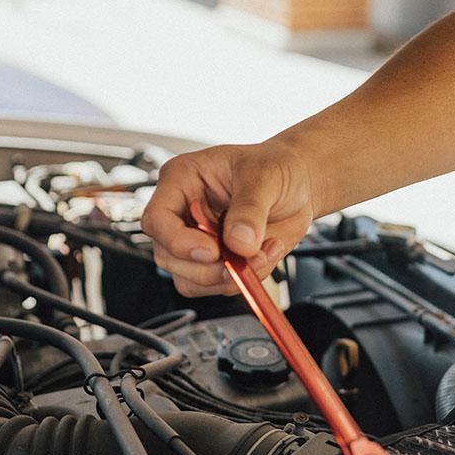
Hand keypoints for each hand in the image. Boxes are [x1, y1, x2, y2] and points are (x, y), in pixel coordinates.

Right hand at [141, 141, 315, 296]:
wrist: (297, 185)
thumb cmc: (274, 167)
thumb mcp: (265, 177)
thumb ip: (250, 211)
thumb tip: (238, 243)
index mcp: (182, 181)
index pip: (158, 219)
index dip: (178, 241)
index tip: (213, 251)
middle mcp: (183, 213)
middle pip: (169, 257)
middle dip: (208, 269)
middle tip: (244, 260)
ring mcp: (197, 241)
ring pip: (190, 280)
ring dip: (228, 279)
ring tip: (262, 253)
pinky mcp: (216, 263)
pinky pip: (217, 287)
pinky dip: (243, 282)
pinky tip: (263, 256)